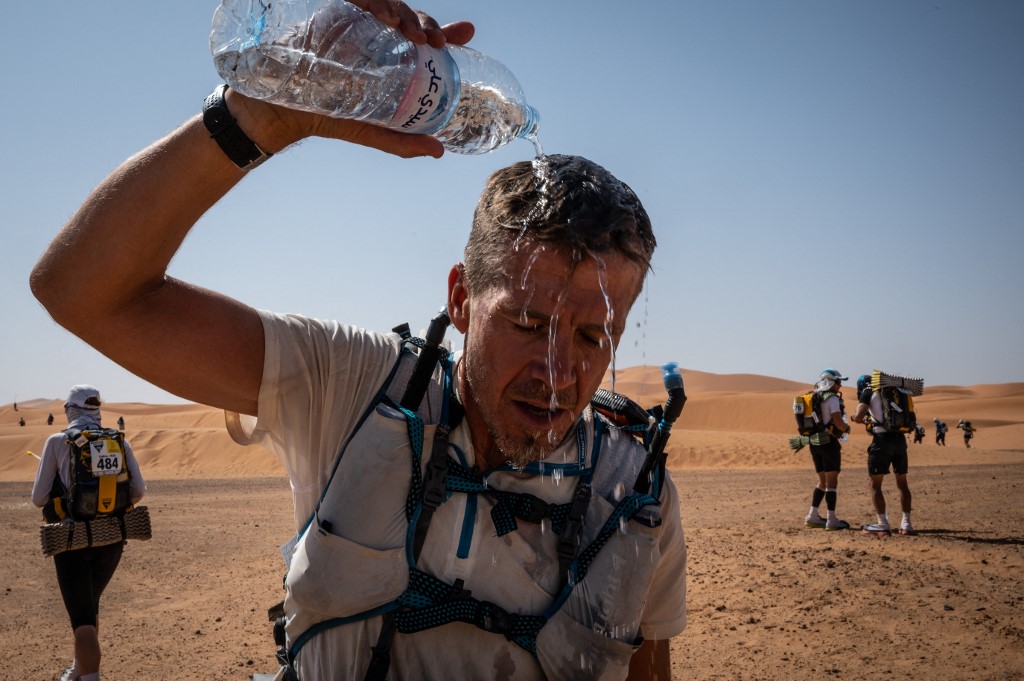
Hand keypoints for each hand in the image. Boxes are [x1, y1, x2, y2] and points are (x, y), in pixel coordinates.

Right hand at [228, 3, 474, 157]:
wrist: (281, 110)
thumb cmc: (327, 116)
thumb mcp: (371, 131)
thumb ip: (402, 141)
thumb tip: (439, 151)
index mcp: (388, 57)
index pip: (422, 38)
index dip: (447, 32)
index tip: (466, 33)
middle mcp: (375, 36)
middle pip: (410, 18)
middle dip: (429, 23)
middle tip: (438, 42)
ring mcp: (355, 23)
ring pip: (389, 4)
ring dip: (407, 13)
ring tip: (414, 34)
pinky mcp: (334, 14)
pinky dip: (376, 2)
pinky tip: (385, 17)